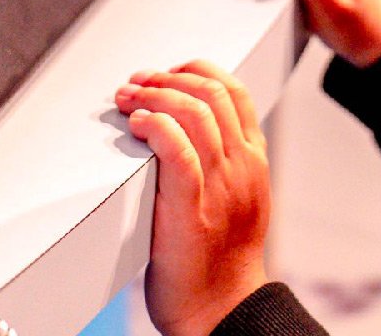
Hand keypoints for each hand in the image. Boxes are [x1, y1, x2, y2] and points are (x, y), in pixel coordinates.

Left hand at [115, 61, 270, 335]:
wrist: (222, 310)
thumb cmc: (219, 261)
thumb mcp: (239, 199)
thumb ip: (223, 161)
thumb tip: (184, 125)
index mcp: (252, 161)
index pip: (234, 91)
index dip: (196, 70)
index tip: (165, 73)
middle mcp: (241, 168)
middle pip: (211, 94)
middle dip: (166, 78)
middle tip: (136, 83)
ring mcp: (220, 188)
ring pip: (194, 114)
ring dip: (153, 96)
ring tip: (127, 99)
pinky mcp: (192, 210)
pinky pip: (177, 152)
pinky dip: (155, 127)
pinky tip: (137, 125)